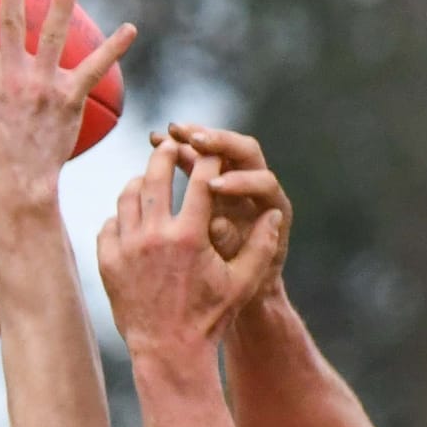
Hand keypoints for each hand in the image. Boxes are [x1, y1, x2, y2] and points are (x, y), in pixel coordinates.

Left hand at [97, 143, 284, 365]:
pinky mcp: (108, 261)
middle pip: (157, 173)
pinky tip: (132, 216)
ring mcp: (127, 248)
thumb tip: (274, 213)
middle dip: (167, 154)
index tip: (211, 152)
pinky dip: (121, 215)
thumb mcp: (241, 284)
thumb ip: (261, 246)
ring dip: (140, 180)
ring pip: (128, 194)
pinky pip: (110, 223)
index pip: (203, 178)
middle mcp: (155, 236)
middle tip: (171, 145)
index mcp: (191, 236)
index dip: (210, 159)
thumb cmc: (209, 319)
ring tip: (148, 177)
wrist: (169, 353)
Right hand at [153, 121, 291, 290]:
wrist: (239, 293)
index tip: (212, 187)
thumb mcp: (240, 275)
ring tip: (169, 133)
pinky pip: (198, 157)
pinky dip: (179, 148)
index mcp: (271, 207)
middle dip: (217, 143)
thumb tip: (219, 224)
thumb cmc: (244, 290)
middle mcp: (256, 188)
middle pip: (242, 150)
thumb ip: (231, 247)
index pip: (262, 182)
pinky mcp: (213, 181)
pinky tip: (156, 142)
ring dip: (194, 138)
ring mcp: (235, 181)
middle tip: (192, 140)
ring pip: (218, 148)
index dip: (239, 182)